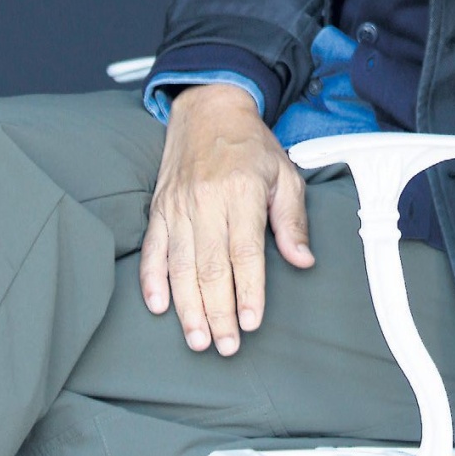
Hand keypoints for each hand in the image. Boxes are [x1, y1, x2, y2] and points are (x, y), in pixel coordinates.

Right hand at [139, 83, 313, 354]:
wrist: (209, 108)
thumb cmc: (251, 145)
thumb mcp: (284, 173)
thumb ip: (292, 219)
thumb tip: (302, 260)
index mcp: (241, 192)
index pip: (245, 252)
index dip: (249, 290)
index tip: (252, 322)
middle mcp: (206, 201)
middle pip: (211, 267)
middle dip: (218, 312)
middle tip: (226, 346)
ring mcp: (178, 206)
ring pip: (180, 266)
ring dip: (187, 307)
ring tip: (197, 339)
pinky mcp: (159, 208)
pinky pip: (152, 249)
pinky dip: (152, 280)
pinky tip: (159, 307)